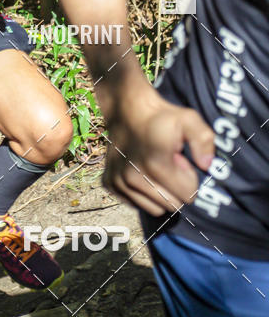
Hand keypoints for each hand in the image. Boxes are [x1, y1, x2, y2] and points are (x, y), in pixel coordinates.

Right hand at [103, 89, 214, 215]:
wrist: (126, 107)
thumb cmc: (160, 115)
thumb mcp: (189, 119)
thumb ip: (204, 140)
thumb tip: (206, 165)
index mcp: (155, 163)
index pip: (189, 195)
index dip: (188, 176)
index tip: (179, 159)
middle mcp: (133, 176)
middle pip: (172, 205)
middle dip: (175, 186)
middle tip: (167, 163)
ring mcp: (119, 181)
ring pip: (155, 208)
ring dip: (159, 192)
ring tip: (154, 166)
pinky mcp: (110, 183)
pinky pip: (137, 204)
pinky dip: (143, 193)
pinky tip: (141, 170)